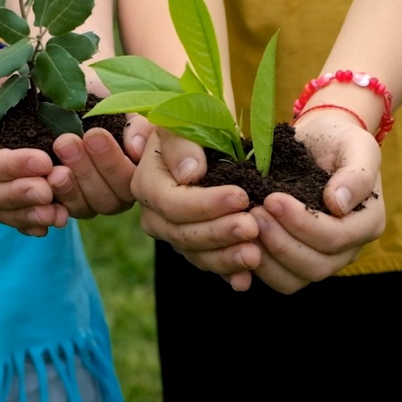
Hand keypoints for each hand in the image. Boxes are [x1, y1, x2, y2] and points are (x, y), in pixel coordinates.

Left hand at [47, 77, 150, 218]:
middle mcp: (117, 190)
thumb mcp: (120, 100)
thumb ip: (137, 124)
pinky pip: (59, 211)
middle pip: (109, 199)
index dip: (112, 162)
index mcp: (137, 169)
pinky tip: (41, 178)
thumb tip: (137, 149)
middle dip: (86, 170)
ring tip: (50, 161)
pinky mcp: (65, 204)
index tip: (93, 134)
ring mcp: (91, 200)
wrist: (65, 89)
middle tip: (65, 142)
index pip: (130, 180)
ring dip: (68, 185)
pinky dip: (51, 197)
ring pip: (85, 207)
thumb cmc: (99, 93)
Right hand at [131, 128, 260, 290]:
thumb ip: (181, 143)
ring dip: (226, 257)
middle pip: (182, 233)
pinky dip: (227, 273)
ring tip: (254, 254)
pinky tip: (244, 279)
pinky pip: (209, 265)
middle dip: (219, 232)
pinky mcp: (195, 248)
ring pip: (196, 255)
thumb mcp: (181, 122)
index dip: (205, 204)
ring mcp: (174, 235)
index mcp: (147, 183)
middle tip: (252, 227)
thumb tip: (190, 174)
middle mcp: (155, 215)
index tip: (240, 195)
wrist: (201, 140)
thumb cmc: (190, 125)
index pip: (171, 202)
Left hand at [249, 110, 385, 292]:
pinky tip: (239, 242)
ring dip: (266, 257)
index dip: (302, 223)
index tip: (272, 198)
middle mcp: (348, 248)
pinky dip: (257, 266)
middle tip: (253, 213)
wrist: (318, 139)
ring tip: (246, 225)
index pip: (336, 238)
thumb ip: (356, 173)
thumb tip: (339, 204)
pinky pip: (278, 278)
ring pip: (294, 280)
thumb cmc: (338, 139)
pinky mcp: (296, 260)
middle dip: (280, 243)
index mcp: (367, 223)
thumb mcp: (356, 145)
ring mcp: (322, 258)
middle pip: (315, 266)